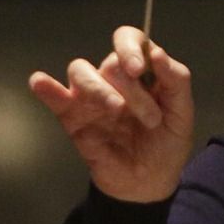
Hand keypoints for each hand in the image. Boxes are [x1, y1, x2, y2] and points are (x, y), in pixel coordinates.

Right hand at [29, 26, 194, 202]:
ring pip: (81, 71)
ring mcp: (90, 97)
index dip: (131, 47)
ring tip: (116, 112)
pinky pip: (55, 97)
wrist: (149, 183)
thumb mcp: (182, 114)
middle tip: (151, 119)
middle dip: (132, 89)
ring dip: (99, 89)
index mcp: (141, 71)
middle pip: (110, 63)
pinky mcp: (72, 118)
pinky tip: (41, 82)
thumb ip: (176, 81)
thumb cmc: (166, 144)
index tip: (138, 69)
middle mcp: (113, 78)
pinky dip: (46, 88)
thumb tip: (157, 52)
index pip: (129, 39)